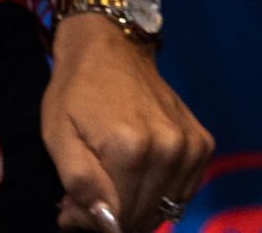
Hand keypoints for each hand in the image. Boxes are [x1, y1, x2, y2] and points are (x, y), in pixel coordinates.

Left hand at [44, 15, 212, 229]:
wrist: (112, 46)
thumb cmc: (76, 90)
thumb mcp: (58, 135)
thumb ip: (79, 184)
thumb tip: (101, 222)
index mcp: (130, 149)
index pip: (118, 219)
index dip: (92, 221)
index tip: (74, 206)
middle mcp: (168, 151)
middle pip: (144, 216)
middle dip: (115, 216)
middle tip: (92, 192)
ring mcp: (190, 147)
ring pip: (165, 208)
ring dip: (139, 206)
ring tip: (115, 179)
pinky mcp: (203, 144)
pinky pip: (183, 191)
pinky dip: (161, 192)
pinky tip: (141, 172)